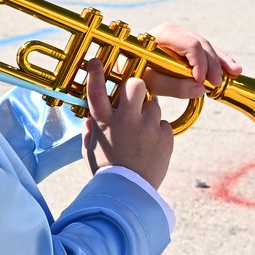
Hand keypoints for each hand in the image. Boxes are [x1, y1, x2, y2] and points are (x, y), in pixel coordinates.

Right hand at [84, 59, 172, 189]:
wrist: (129, 194)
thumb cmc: (106, 172)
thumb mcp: (91, 151)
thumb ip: (91, 131)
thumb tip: (89, 119)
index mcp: (105, 123)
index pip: (96, 91)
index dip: (95, 73)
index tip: (95, 60)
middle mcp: (127, 120)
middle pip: (136, 84)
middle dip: (136, 86)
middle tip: (134, 96)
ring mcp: (148, 126)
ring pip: (153, 104)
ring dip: (148, 112)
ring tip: (142, 133)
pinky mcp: (165, 135)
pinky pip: (163, 124)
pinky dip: (158, 132)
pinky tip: (151, 146)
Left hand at [144, 22, 242, 98]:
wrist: (132, 74)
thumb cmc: (137, 76)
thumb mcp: (151, 83)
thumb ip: (173, 86)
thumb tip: (200, 88)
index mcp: (164, 34)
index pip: (190, 44)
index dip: (200, 63)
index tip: (202, 82)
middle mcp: (175, 31)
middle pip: (202, 44)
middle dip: (213, 64)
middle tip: (217, 83)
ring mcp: (183, 38)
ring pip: (208, 48)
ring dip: (221, 62)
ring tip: (235, 72)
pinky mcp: (189, 47)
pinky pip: (208, 53)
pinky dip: (220, 62)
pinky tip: (233, 70)